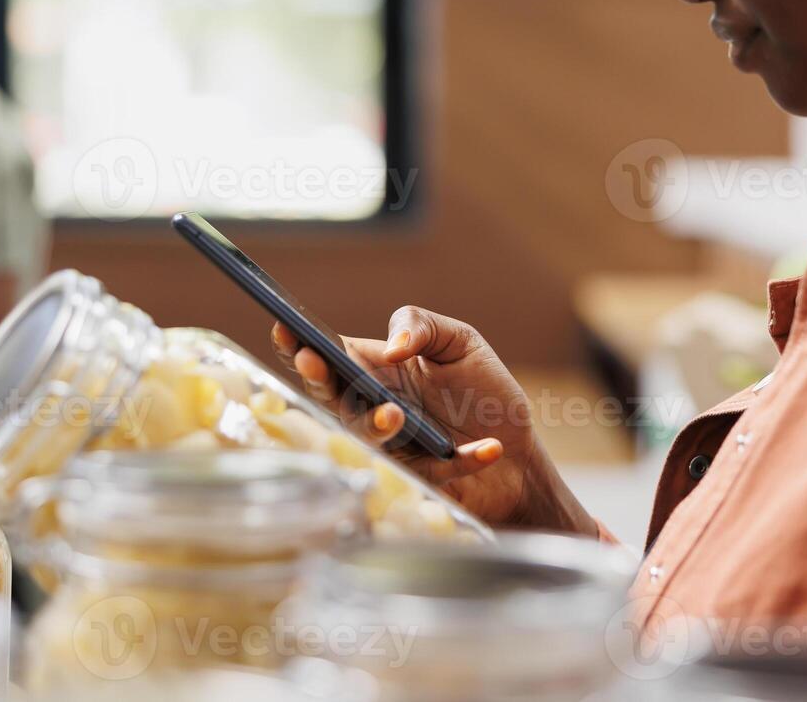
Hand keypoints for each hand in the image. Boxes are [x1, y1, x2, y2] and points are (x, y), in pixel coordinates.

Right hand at [271, 307, 597, 535]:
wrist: (521, 454)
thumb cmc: (483, 391)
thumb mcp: (461, 342)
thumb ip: (422, 325)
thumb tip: (391, 346)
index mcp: (375, 372)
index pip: (330, 356)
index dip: (301, 345)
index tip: (285, 330)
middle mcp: (374, 411)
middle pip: (332, 397)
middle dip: (318, 380)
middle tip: (316, 364)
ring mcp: (394, 449)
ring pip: (366, 439)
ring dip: (375, 425)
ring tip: (396, 413)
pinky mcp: (423, 481)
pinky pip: (432, 471)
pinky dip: (463, 460)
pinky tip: (488, 448)